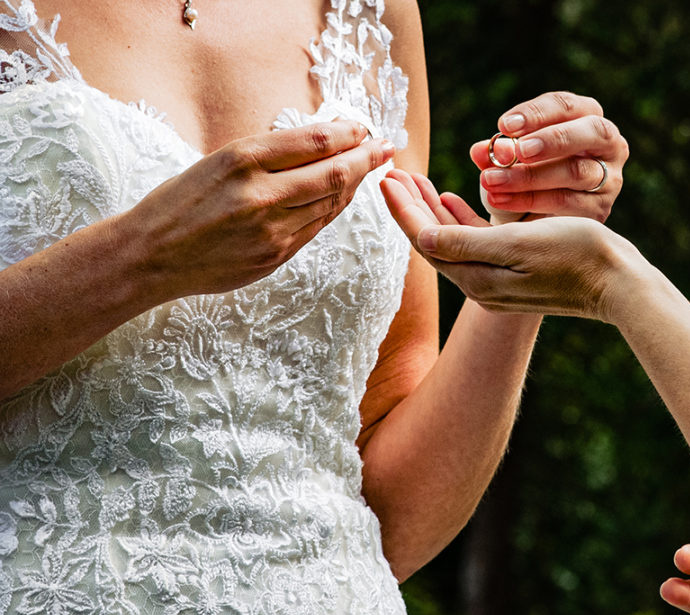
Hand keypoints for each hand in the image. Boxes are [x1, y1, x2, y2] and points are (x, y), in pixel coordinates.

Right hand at [121, 120, 393, 299]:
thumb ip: (268, 154)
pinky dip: (333, 209)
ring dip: (354, 186)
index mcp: (242, 160)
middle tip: (386, 148)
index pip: (314, 142)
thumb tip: (322, 141)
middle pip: (333, 174)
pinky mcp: (274, 257)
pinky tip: (341, 197)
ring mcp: (270, 230)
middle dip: (366, 160)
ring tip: (368, 170)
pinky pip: (315, 228)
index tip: (364, 128)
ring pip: (329, 204)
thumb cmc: (180, 201)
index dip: (348, 135)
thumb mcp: (218, 161)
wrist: (149, 255)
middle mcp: (260, 195)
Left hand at [380, 172, 643, 321]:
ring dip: (432, 211)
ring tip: (416, 182)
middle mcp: (481, 285)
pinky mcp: (514, 276)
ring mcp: (497, 283)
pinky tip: (454, 199)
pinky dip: (460, 220)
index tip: (387, 177)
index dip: (404, 208)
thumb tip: (419, 239)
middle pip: (433, 241)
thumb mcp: (518, 243)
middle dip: (412, 207)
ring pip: (451, 242)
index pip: (426, 240)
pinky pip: (475, 245)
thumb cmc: (576, 254)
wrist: (619, 284)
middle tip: (394, 174)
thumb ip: (466, 242)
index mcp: (478, 277)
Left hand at [471, 91, 628, 222]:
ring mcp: (610, 178)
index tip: (504, 126)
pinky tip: (501, 200)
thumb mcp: (512, 159)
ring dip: (531, 176)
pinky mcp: (601, 208)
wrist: (540, 219)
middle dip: (553, 139)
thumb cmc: (529, 175)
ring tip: (493, 180)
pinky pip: (568, 202)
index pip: (567, 105)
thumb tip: (479, 150)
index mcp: (588, 117)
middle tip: (519, 150)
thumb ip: (498, 152)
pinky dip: (531, 200)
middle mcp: (610, 144)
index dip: (537, 113)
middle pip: (592, 132)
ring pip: (576, 171)